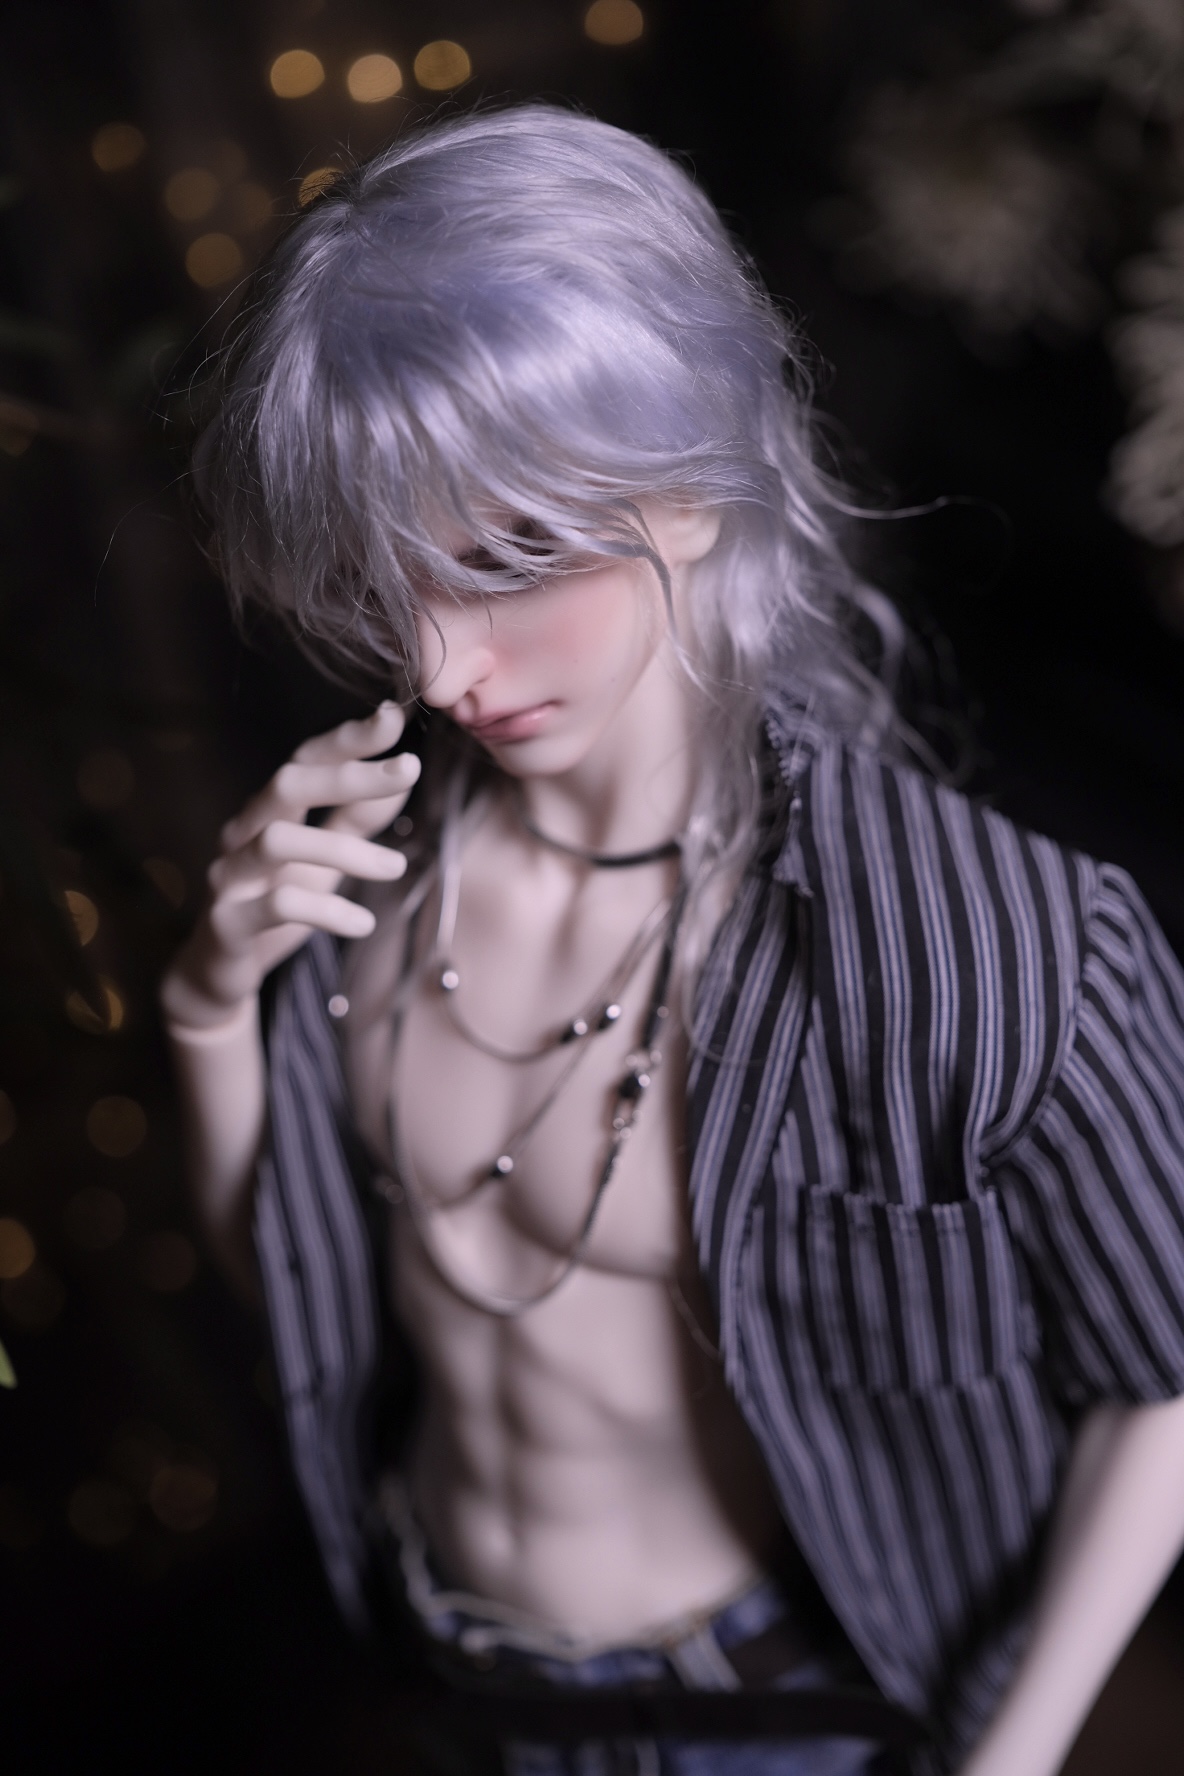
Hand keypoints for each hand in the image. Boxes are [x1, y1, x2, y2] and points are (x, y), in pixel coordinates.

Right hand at [161, 702, 419, 1028]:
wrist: (222, 972)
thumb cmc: (277, 904)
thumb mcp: (324, 859)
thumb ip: (356, 818)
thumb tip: (401, 775)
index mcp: (268, 810)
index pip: (306, 759)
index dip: (348, 738)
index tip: (395, 716)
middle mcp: (243, 832)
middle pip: (287, 784)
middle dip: (350, 773)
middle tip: (410, 768)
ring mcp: (229, 875)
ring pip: (279, 841)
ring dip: (346, 851)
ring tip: (396, 867)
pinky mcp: (226, 922)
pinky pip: (275, 906)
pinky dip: (326, 912)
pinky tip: (363, 924)